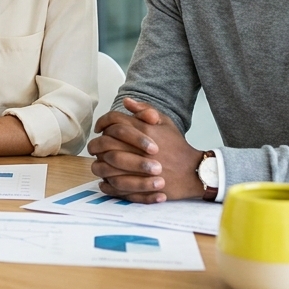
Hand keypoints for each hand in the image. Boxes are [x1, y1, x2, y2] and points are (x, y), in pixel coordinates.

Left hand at [87, 97, 203, 202]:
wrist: (194, 172)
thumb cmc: (178, 147)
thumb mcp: (165, 122)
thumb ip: (145, 109)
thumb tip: (126, 101)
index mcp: (143, 131)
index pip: (113, 121)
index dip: (102, 123)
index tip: (99, 128)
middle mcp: (138, 148)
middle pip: (104, 143)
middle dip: (96, 144)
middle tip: (95, 147)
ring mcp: (137, 169)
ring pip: (104, 165)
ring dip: (98, 163)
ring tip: (100, 162)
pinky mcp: (138, 187)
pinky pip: (112, 185)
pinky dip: (106, 183)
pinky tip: (106, 179)